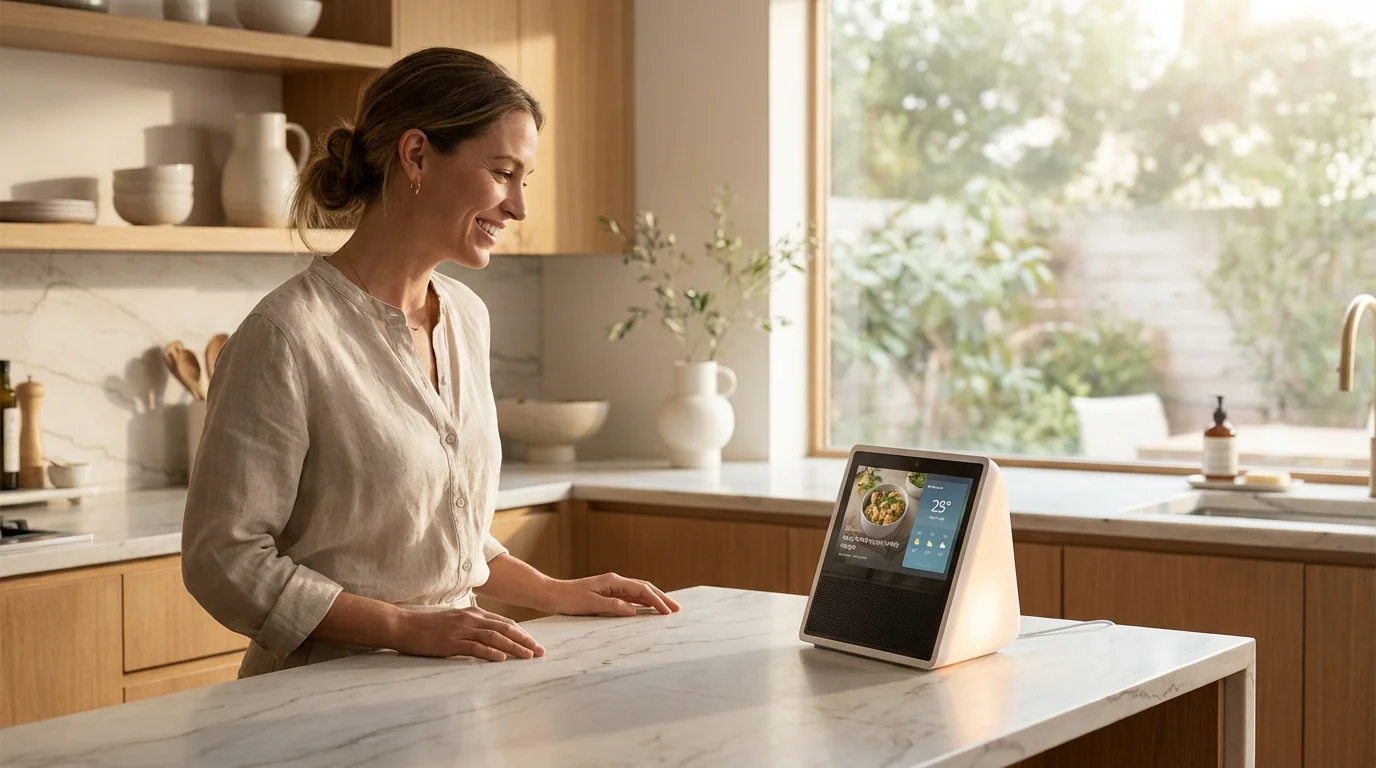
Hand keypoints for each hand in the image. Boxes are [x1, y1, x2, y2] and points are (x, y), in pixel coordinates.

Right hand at [393, 606, 545, 661]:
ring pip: (494, 637)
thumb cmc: (426, 625)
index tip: (534, 642)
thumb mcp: (452, 620)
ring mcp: (461, 630)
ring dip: (514, 647)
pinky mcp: (451, 642)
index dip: (521, 632)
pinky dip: (490, 653)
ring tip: (528, 656)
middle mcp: (470, 618)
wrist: (402, 625)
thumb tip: (484, 634)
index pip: (503, 622)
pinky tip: (502, 659)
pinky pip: (475, 647)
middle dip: (525, 640)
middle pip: (505, 628)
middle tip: (540, 651)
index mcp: (472, 613)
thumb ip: (469, 625)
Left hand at [549, 573, 681, 616]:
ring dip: (654, 599)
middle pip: (645, 588)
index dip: (657, 601)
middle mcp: (615, 582)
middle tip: (677, 609)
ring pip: (639, 592)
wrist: (552, 594)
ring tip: (667, 608)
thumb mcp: (591, 604)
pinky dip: (642, 602)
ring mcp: (612, 587)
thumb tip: (634, 610)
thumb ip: (614, 606)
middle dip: (662, 598)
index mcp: (613, 582)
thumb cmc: (569, 599)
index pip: (642, 590)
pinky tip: (648, 608)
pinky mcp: (607, 593)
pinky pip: (630, 597)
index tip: (668, 612)